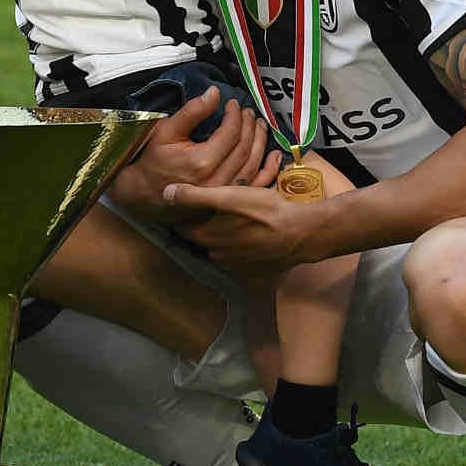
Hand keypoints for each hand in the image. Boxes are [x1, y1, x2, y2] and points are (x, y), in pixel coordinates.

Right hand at [111, 88, 281, 222]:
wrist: (143, 194)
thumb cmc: (152, 161)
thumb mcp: (166, 131)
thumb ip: (192, 112)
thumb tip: (214, 93)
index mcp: (202, 162)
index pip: (230, 133)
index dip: (235, 115)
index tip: (233, 104)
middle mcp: (217, 181)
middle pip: (244, 147)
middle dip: (249, 125)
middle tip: (248, 112)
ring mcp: (224, 194)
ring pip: (253, 165)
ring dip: (260, 142)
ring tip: (259, 125)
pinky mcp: (227, 203)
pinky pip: (256, 186)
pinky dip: (268, 169)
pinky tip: (274, 155)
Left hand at [163, 182, 329, 270]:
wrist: (301, 233)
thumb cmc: (265, 211)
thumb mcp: (229, 196)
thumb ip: (195, 196)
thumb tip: (164, 193)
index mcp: (206, 238)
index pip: (183, 226)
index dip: (184, 213)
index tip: (187, 202)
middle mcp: (216, 256)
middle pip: (201, 237)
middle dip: (204, 224)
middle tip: (215, 207)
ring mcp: (235, 266)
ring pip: (220, 247)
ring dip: (223, 235)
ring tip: (235, 218)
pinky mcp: (253, 272)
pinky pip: (238, 256)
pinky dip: (240, 246)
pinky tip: (251, 233)